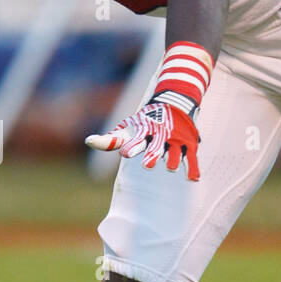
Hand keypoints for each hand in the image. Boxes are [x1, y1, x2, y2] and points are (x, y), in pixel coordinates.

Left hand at [86, 101, 201, 179]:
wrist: (174, 101)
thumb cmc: (144, 121)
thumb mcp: (127, 127)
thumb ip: (110, 139)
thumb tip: (88, 141)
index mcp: (143, 131)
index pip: (136, 139)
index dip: (131, 146)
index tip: (125, 153)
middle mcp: (159, 134)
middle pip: (155, 146)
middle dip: (152, 154)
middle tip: (147, 165)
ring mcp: (175, 139)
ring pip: (175, 152)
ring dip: (173, 159)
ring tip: (170, 167)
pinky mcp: (189, 143)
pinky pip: (192, 157)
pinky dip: (192, 167)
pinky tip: (192, 179)